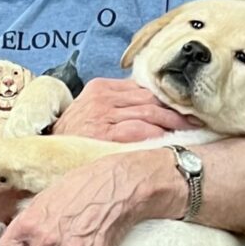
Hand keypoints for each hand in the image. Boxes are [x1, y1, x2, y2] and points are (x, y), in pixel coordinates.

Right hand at [51, 77, 192, 142]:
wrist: (45, 157)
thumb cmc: (74, 139)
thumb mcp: (92, 113)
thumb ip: (118, 106)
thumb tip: (152, 106)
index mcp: (101, 88)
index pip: (143, 88)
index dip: (169, 96)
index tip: (189, 105)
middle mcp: (102, 98)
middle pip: (150, 99)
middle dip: (177, 109)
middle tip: (199, 118)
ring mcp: (102, 116)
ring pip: (149, 113)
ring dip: (174, 121)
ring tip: (193, 129)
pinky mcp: (104, 135)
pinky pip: (139, 131)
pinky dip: (158, 134)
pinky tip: (172, 140)